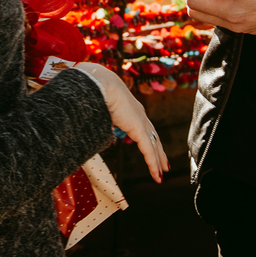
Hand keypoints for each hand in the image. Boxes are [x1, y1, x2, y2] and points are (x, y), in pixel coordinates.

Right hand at [74, 62, 169, 182]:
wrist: (99, 82)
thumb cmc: (94, 90)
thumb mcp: (98, 109)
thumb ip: (100, 120)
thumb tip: (90, 128)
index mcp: (130, 108)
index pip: (143, 127)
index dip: (148, 139)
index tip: (151, 148)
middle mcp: (139, 114)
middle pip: (153, 136)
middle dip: (159, 152)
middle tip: (165, 165)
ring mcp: (140, 120)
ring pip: (153, 145)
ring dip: (158, 161)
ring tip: (161, 174)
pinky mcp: (139, 128)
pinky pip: (148, 149)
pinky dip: (153, 163)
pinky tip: (157, 174)